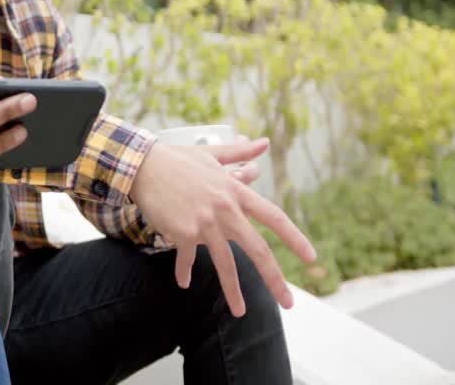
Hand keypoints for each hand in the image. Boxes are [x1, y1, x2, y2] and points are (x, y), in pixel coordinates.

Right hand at [130, 136, 316, 317]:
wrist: (142, 166)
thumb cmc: (177, 159)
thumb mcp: (211, 155)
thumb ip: (240, 154)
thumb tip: (264, 143)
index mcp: (235, 191)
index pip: (275, 217)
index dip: (295, 238)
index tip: (311, 257)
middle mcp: (225, 209)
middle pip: (257, 249)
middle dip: (275, 279)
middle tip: (288, 302)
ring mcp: (204, 223)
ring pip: (225, 264)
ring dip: (233, 292)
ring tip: (240, 312)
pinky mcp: (183, 233)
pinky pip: (188, 259)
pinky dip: (184, 272)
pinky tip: (183, 282)